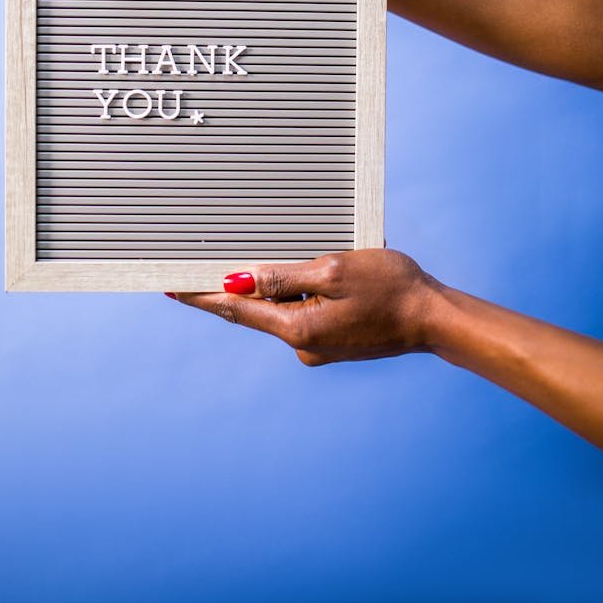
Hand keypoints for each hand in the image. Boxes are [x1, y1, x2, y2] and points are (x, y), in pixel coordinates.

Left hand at [174, 249, 438, 365]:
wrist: (433, 319)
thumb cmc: (390, 288)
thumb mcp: (334, 271)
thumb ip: (284, 277)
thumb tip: (239, 282)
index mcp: (297, 328)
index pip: (234, 309)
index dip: (199, 296)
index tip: (169, 286)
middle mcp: (301, 344)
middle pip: (254, 310)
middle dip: (234, 287)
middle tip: (201, 263)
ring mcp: (318, 345)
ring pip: (283, 307)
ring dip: (280, 284)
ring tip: (293, 257)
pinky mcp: (333, 340)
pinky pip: (305, 311)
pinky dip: (303, 291)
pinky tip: (322, 273)